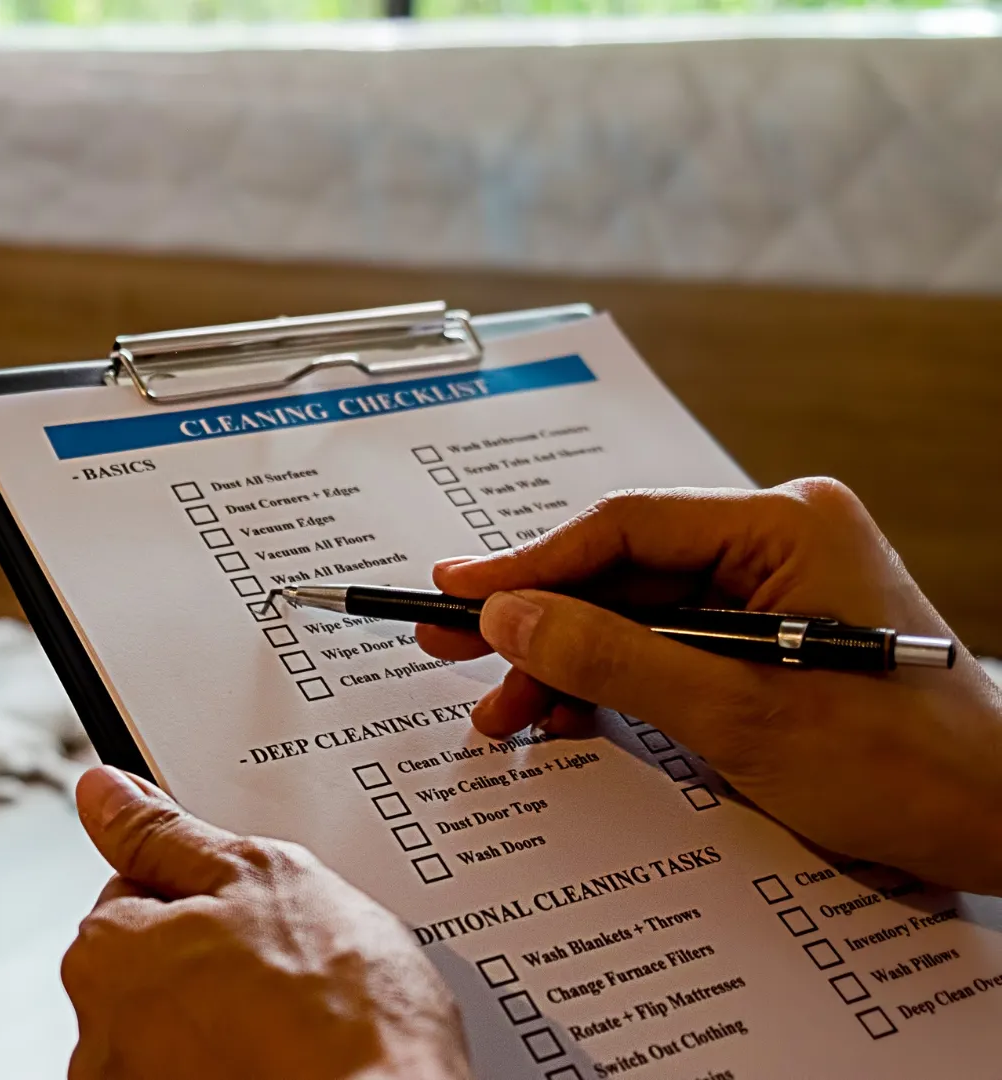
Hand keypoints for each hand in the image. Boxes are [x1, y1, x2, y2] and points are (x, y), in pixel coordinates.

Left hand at [61, 766, 468, 1079]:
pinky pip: (199, 1075)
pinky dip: (235, 1067)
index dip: (205, 894)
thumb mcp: (260, 876)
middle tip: (287, 967)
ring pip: (178, 1030)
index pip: (134, 891)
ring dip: (222, 1022)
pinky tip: (287, 1063)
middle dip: (210, 960)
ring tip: (296, 1024)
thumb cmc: (337, 1012)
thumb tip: (106, 793)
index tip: (252, 911)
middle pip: (153, 967)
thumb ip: (169, 833)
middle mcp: (98, 1033)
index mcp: (104, 952)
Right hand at [416, 478, 1001, 893]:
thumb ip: (612, 658)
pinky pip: (670, 646)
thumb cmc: (905, 767)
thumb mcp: (737, 716)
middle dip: (539, 623)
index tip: (456, 595)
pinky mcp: (771, 639)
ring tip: (506, 714)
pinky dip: (617, 684)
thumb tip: (506, 615)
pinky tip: (568, 719)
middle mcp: (779, 541)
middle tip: (449, 649)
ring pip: (636, 614)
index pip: (625, 527)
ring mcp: (777, 589)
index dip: (529, 565)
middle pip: (622, 570)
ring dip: (570, 663)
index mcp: (786, 526)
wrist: (999, 827)